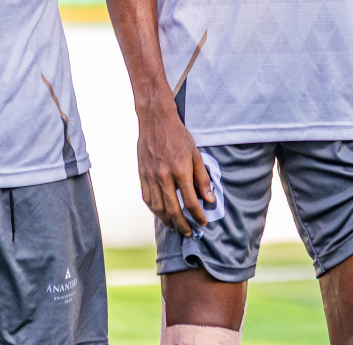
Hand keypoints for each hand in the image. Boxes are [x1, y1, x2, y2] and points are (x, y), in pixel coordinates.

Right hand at [136, 101, 214, 237]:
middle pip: (173, 209)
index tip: (203, 222)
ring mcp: (151, 177)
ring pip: (158, 208)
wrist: (156, 121)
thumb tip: (210, 199)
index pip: (191, 201)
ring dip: (167, 221)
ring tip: (176, 227)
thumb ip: (202, 178)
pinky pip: (147, 199)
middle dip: (182, 225)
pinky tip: (161, 214)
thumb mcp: (196, 154)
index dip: (198, 215)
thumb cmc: (179, 136)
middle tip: (189, 232)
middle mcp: (164, 176)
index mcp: (180, 170)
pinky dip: (154, 210)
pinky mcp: (142, 175)